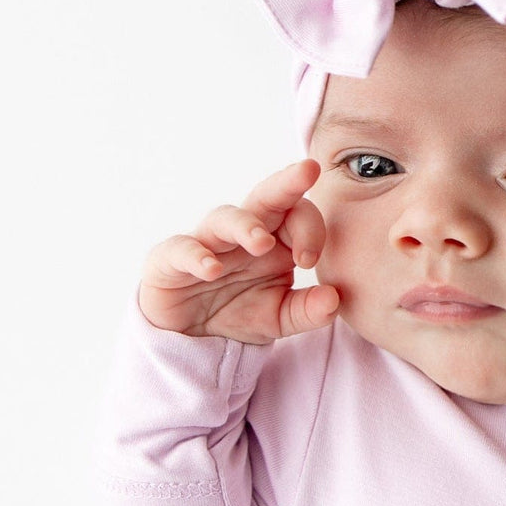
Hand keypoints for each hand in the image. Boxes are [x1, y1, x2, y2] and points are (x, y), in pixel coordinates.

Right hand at [138, 159, 338, 343]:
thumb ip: (308, 311)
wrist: (189, 335)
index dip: (311, 230)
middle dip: (287, 182)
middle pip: (266, 197)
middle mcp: (242, 232)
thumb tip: (334, 300)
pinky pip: (181, 248)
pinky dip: (196, 256)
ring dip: (245, 225)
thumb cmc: (238, 310)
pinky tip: (211, 269)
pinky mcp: (170, 260)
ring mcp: (206, 242)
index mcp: (275, 239)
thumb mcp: (279, 318)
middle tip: (309, 170)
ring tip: (261, 242)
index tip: (310, 260)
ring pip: (224, 217)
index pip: (299, 214)